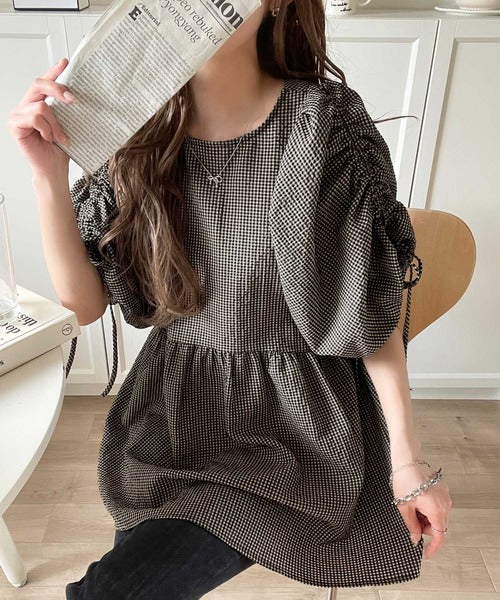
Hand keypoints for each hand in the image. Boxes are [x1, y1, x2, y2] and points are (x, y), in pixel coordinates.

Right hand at [7, 57, 75, 176]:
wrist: (54, 168)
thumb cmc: (59, 149)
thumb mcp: (66, 124)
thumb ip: (66, 109)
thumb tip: (77, 95)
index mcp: (38, 103)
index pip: (44, 83)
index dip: (53, 71)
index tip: (65, 63)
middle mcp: (26, 105)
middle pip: (39, 85)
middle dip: (57, 89)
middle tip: (73, 100)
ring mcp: (18, 114)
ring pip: (41, 107)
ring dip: (55, 124)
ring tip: (60, 137)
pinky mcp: (14, 125)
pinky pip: (35, 118)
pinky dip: (46, 129)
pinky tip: (47, 138)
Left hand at [391, 461, 451, 559]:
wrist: (408, 460)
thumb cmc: (405, 480)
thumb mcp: (404, 506)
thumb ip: (411, 525)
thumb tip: (415, 539)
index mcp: (437, 510)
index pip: (439, 536)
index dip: (432, 547)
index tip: (425, 553)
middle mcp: (445, 504)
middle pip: (438, 526)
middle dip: (424, 528)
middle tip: (410, 520)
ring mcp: (445, 496)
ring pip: (438, 516)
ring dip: (426, 517)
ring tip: (411, 506)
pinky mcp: (443, 489)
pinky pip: (438, 505)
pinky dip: (428, 508)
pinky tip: (417, 500)